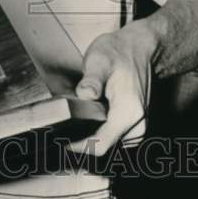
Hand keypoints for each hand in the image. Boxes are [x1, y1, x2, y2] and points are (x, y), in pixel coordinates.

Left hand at [69, 21, 158, 155]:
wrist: (139, 48)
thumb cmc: (119, 52)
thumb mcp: (100, 60)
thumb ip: (92, 80)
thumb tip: (85, 93)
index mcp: (128, 113)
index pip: (101, 145)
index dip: (77, 148)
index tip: (59, 143)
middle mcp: (137, 125)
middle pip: (105, 150)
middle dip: (81, 146)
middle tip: (58, 137)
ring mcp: (137, 127)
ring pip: (110, 147)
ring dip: (90, 142)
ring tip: (69, 132)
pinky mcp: (134, 126)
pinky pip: (113, 139)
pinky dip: (98, 136)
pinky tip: (84, 126)